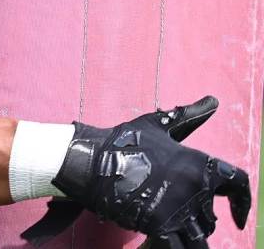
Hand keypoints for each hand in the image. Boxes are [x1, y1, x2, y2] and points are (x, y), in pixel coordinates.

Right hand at [22, 96, 251, 247]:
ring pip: (198, 237)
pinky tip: (158, 242)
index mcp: (200, 163)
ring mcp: (179, 208)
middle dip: (197, 218)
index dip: (243, 203)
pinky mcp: (160, 225)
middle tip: (175, 213)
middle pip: (211, 216)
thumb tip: (213, 100)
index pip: (238, 185)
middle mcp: (196, 188)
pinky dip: (171, 246)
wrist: (92, 159)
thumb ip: (189, 116)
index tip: (238, 218)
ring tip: (170, 229)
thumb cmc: (125, 141)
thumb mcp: (159, 124)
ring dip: (187, 236)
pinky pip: (177, 246)